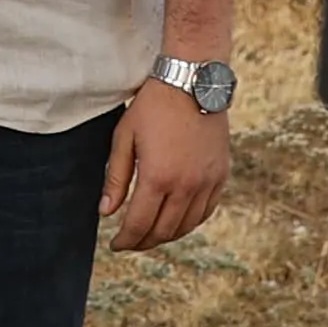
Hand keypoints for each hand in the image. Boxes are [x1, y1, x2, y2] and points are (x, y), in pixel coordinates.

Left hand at [103, 75, 232, 250]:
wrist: (192, 81)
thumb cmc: (153, 106)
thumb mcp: (124, 138)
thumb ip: (116, 179)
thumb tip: (106, 213)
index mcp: (158, 177)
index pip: (138, 224)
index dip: (125, 240)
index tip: (115, 245)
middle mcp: (186, 185)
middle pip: (163, 231)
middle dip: (143, 241)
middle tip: (130, 242)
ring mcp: (207, 182)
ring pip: (186, 226)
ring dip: (166, 235)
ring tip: (150, 234)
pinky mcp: (221, 175)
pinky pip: (206, 211)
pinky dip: (190, 222)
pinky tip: (177, 221)